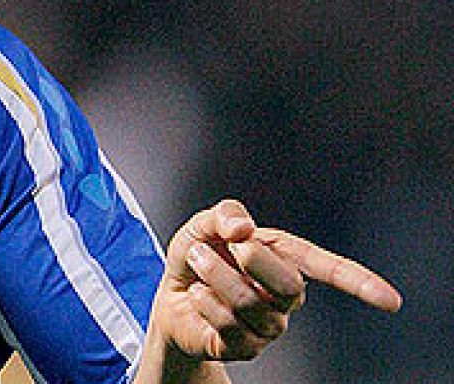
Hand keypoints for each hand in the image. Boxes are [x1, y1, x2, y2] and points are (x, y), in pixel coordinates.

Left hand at [152, 199, 401, 363]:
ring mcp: (268, 325)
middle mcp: (285, 297)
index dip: (360, 283)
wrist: (171, 294)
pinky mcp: (244, 347)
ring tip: (197, 263)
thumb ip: (223, 215)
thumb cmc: (199, 256)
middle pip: (290, 286)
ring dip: (216, 276)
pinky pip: (230, 326)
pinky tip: (197, 294)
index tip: (391, 301)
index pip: (329, 270)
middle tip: (227, 245)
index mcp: (286, 260)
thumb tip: (242, 229)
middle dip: (254, 260)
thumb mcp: (204, 225)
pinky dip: (206, 302)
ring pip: (251, 303)